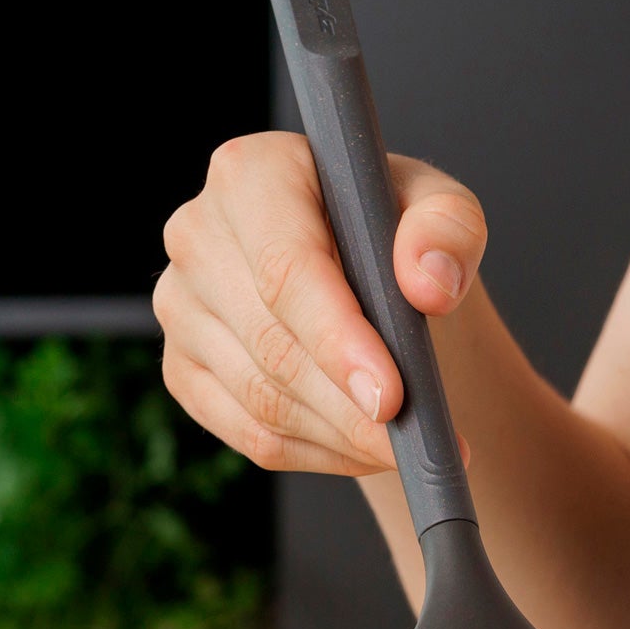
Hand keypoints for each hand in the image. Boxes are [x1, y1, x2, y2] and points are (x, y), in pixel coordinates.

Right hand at [154, 132, 486, 475]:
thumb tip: (429, 282)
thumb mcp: (445, 216)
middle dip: (353, 408)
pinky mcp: (184, 369)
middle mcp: (198, 233)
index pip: (287, 270)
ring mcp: (181, 305)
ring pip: (263, 400)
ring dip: (344, 437)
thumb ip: (448, 230)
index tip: (391, 397)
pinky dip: (319, 454)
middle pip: (274, 345)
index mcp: (252, 174)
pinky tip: (365, 449)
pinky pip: (251, 436)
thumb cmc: (400, 242)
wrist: (373, 289)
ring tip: (405, 445)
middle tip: (417, 442)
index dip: (339, 341)